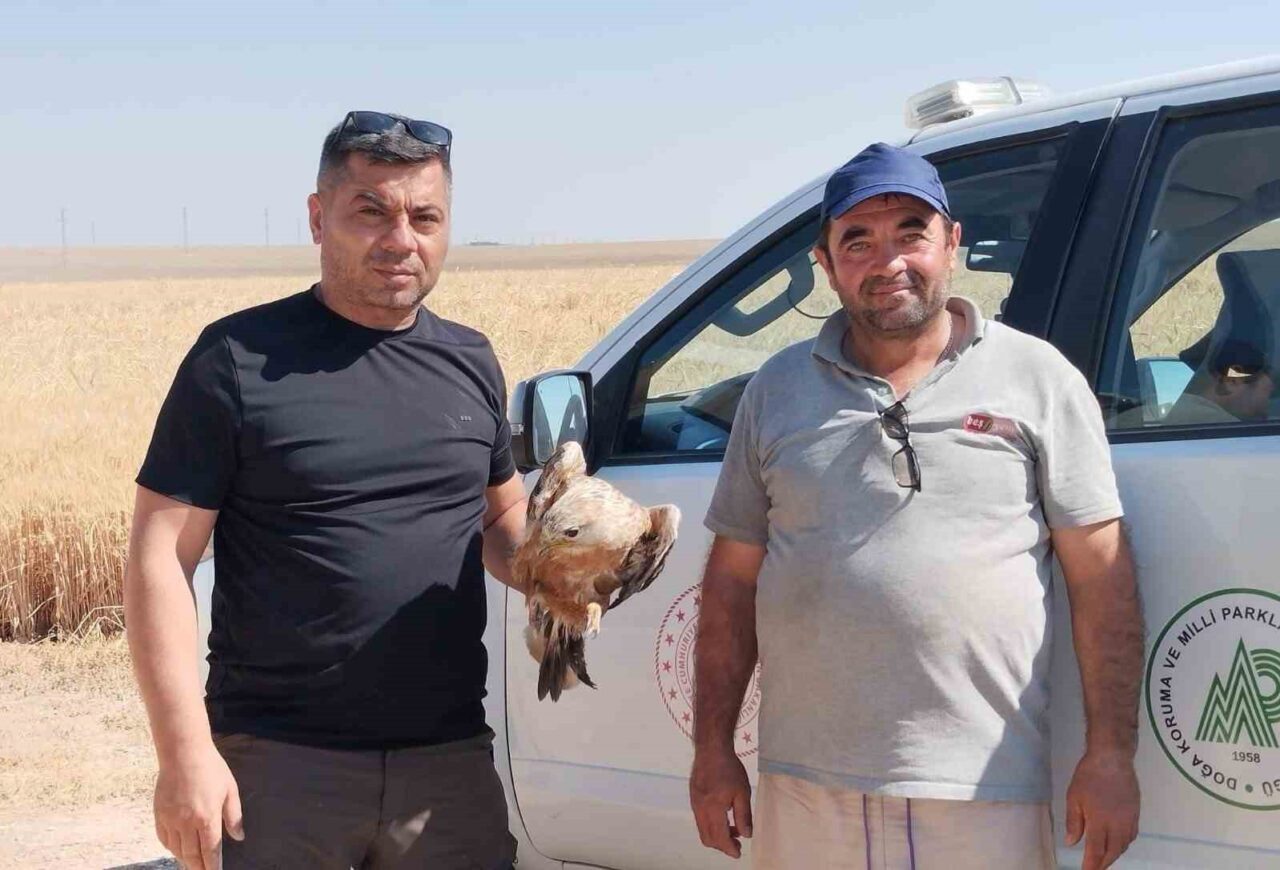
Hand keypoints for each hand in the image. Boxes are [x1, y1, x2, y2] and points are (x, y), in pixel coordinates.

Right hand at [154, 742, 244, 869]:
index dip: (213, 865)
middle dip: (198, 868)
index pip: (211, 850)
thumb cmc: (211, 768)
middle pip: (192, 854)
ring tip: (193, 864)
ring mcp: (171, 819)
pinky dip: (171, 848)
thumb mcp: (229, 789)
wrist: (183, 753)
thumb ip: (234, 815)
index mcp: (207, 817)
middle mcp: (187, 822)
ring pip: (177, 849)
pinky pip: (164, 839)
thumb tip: (238, 836)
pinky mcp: (159, 814)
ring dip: (185, 859)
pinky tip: (178, 849)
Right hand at [690, 744, 752, 858]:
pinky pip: (700, 819)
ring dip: (717, 835)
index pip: (720, 837)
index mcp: (713, 808)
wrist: (711, 749)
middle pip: (708, 838)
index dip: (729, 848)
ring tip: (733, 828)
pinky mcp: (693, 798)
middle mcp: (700, 809)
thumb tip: (746, 835)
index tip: (738, 853)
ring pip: (703, 830)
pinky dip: (711, 825)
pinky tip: (723, 816)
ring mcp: (694, 804)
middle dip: (722, 845)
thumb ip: (744, 815)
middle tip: (737, 843)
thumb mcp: (742, 792)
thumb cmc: (729, 769)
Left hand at [1064, 749, 1139, 869]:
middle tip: (1094, 868)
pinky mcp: (1136, 813)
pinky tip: (1117, 843)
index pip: (1096, 851)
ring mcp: (1129, 819)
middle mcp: (1117, 825)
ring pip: (1124, 845)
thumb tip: (1072, 843)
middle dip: (1103, 863)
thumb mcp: (1074, 798)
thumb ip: (1074, 822)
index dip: (1092, 865)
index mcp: (1100, 822)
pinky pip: (1131, 835)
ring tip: (1104, 858)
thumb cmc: (1088, 776)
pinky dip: (1123, 844)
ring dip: (1114, 854)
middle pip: (1113, 852)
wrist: (1113, 759)